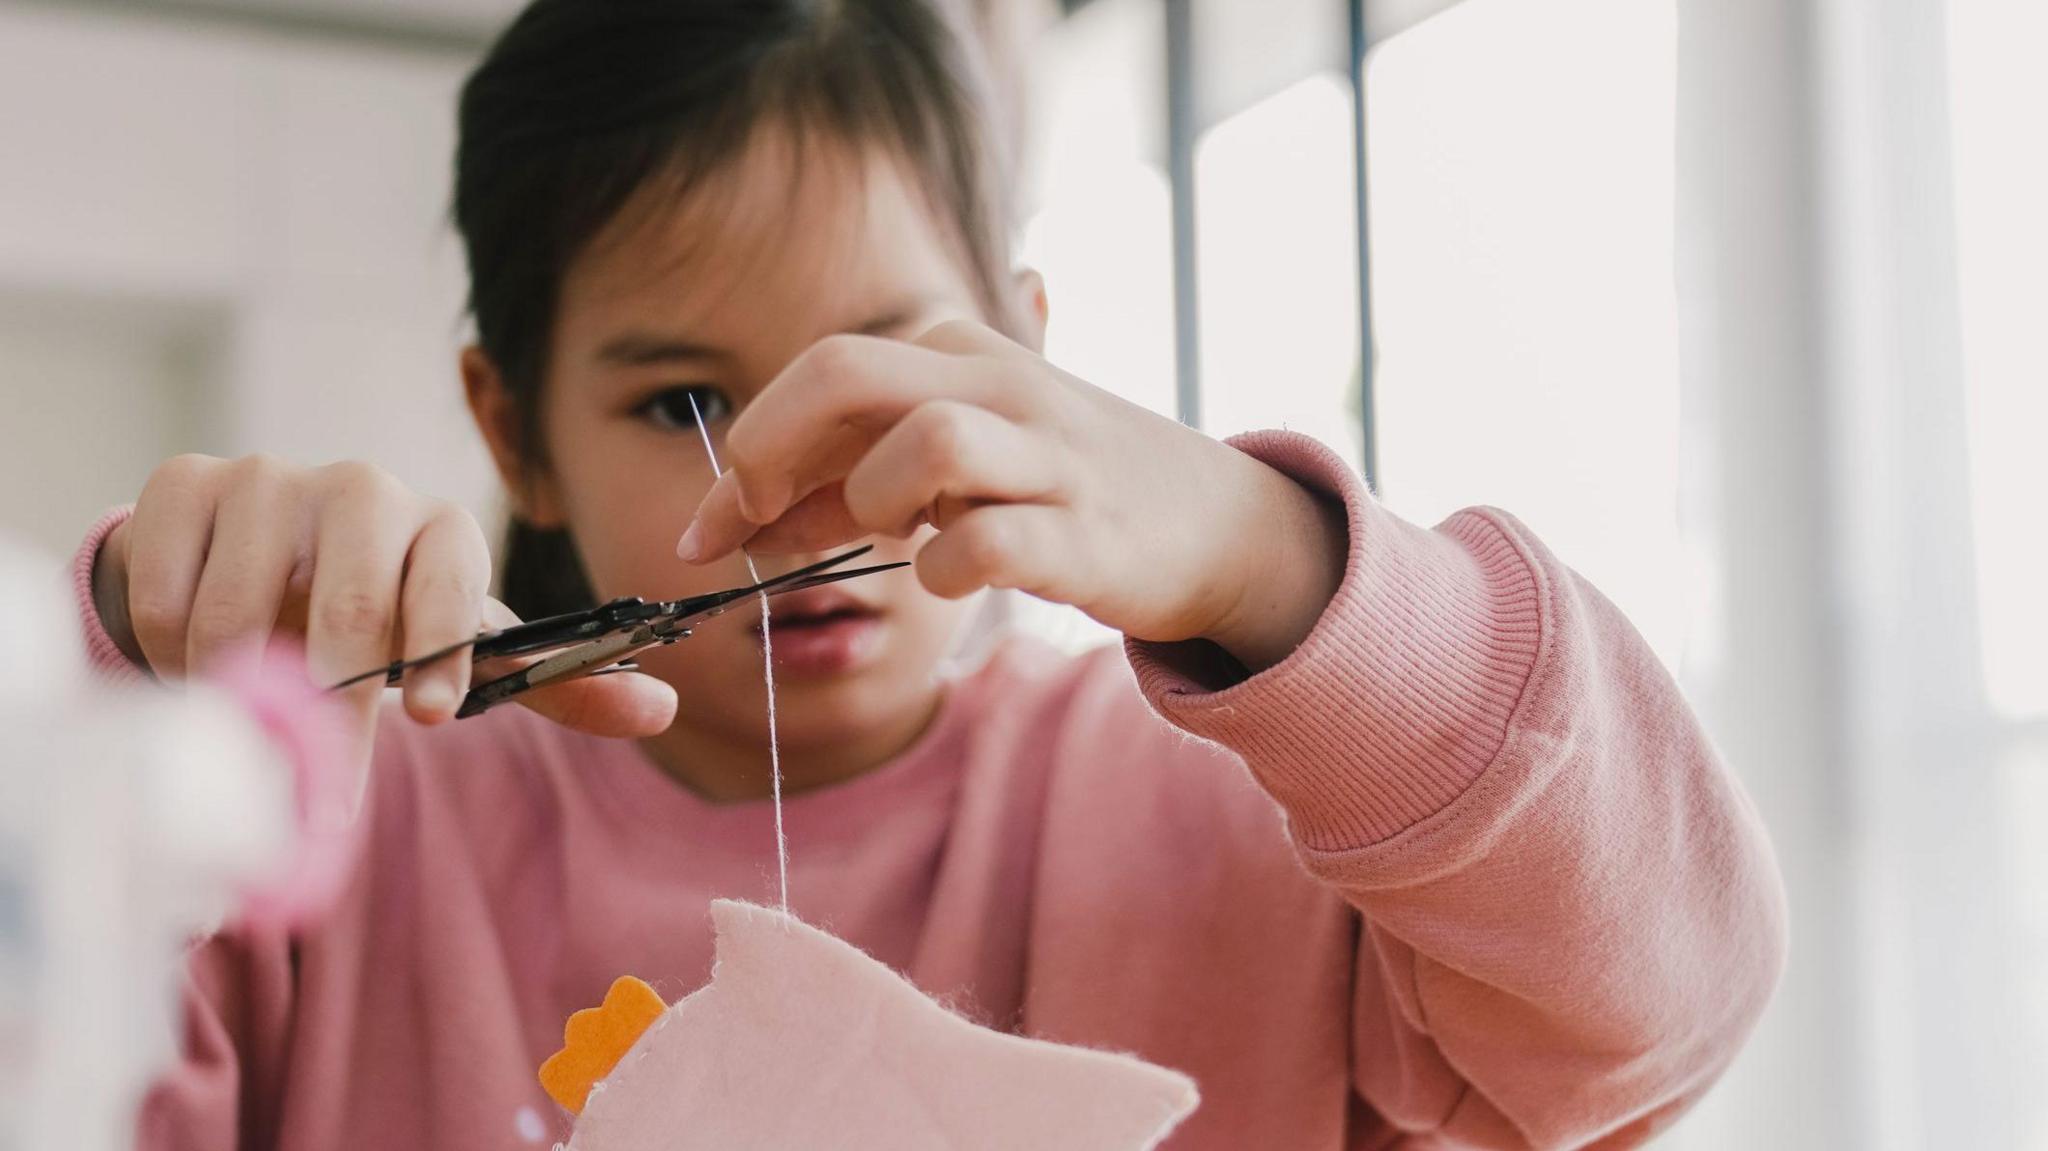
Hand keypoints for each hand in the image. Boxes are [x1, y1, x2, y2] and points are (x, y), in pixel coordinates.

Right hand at [93, 455, 675, 737]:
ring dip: (238, 685)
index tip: (429, 715)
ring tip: (249, 708)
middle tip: (312, 755)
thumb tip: (663, 710)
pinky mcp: (187, 484)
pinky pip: (169, 591)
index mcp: (442, 528)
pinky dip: (172, 652)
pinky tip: (195, 662)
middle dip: (333, 693)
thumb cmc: (379, 621)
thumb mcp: (462, 651)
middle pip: (348, 599)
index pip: (451, 580)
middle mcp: (362, 490)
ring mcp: (270, 479)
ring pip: (241, 608)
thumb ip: (554, 682)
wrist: (255, 568)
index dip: (439, 648)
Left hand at [678, 322, 1346, 670]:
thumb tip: (741, 515)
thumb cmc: (1061, 488)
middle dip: (767, 448)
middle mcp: (1003, 385)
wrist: (1216, 525)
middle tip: (752, 523)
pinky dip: (944, 570)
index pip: (821, 371)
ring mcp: (1052, 456)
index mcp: (960, 351)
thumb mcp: (954, 465)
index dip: (746, 449)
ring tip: (896, 538)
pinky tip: (947, 579)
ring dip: (875, 501)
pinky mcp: (1090, 537)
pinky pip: (990, 543)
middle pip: (846, 370)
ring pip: (925, 440)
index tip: (711, 527)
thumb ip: (847, 479)